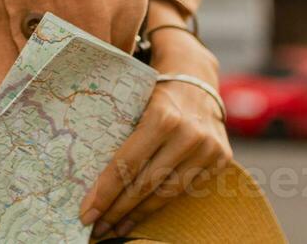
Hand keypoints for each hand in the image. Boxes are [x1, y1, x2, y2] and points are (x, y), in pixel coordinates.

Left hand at [79, 74, 231, 239]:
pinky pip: (184, 190)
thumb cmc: (153, 92)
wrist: (195, 78)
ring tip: (114, 227)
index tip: (86, 213)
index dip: (105, 192)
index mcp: (162, 116)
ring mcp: (208, 148)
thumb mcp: (133, 102)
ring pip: (165, 194)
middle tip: (96, 228)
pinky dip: (159, 205)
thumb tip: (85, 179)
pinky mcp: (221, 159)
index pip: (127, 164)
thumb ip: (117, 134)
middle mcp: (188, 134)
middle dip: (116, 210)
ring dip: (136, 215)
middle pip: (145, 184)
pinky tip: (139, 215)